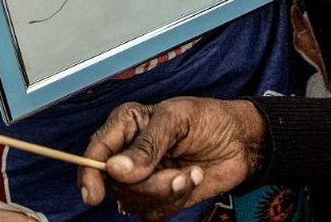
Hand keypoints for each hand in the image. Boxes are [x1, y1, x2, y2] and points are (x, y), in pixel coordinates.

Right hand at [79, 98, 266, 220]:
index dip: (89, 175)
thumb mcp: (177, 120)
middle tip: (177, 175)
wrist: (241, 141)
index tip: (94, 194)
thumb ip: (146, 146)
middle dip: (148, 185)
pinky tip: (191, 181)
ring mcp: (143, 178)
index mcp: (125, 126)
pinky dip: (175, 202)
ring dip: (166, 193)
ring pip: (133, 202)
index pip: (95, 153)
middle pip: (115, 185)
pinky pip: (152, 214)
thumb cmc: (209, 119)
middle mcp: (128, 154)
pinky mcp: (159, 197)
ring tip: (188, 174)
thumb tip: (115, 169)